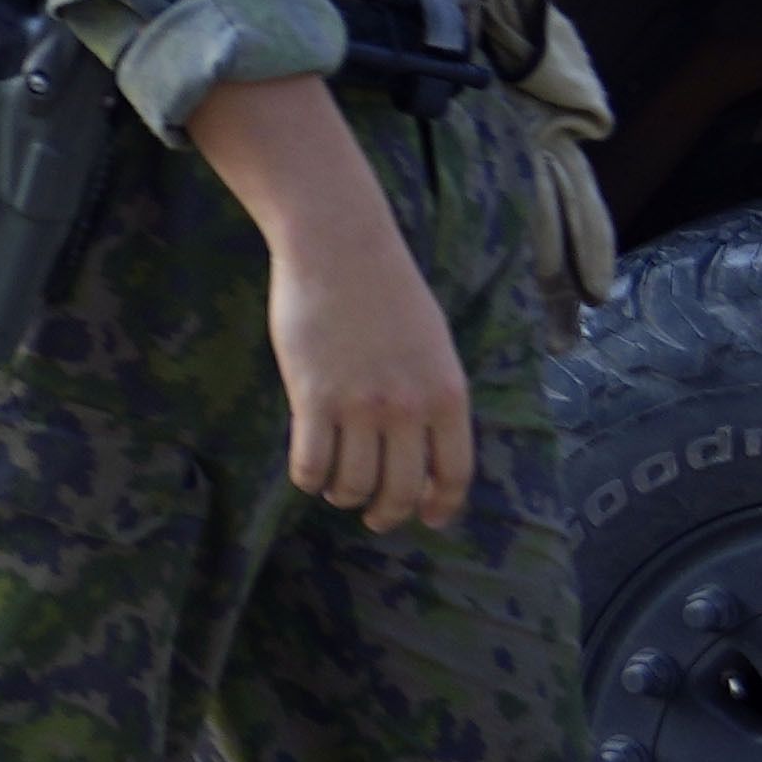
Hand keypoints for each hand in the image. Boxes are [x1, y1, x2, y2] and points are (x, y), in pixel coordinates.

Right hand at [184, 72, 473, 533]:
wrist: (340, 245)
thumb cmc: (385, 288)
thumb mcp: (433, 344)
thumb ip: (432, 396)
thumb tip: (423, 451)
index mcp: (447, 394)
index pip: (453, 474)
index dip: (439, 506)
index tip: (426, 516)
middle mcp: (409, 408)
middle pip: (400, 491)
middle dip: (386, 514)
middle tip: (372, 514)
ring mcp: (360, 406)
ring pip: (353, 485)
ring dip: (343, 494)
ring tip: (336, 484)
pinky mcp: (314, 398)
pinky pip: (311, 465)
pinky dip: (309, 478)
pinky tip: (308, 469)